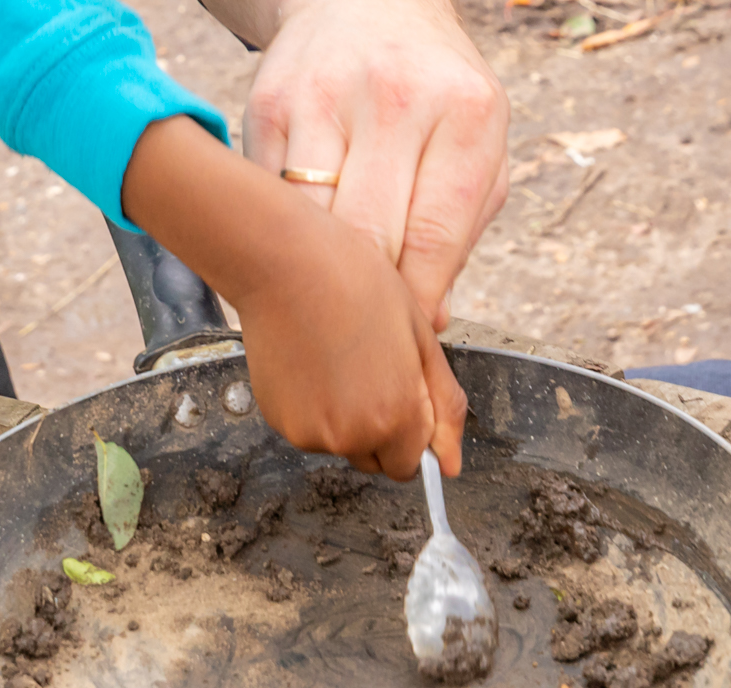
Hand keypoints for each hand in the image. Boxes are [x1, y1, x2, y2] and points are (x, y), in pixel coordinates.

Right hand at [123, 118, 466, 477]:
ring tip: (340, 357)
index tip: (401, 392)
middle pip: (376, 460)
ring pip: (342, 443)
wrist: (285, 263)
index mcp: (396, 417)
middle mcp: (351, 437)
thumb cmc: (355, 283)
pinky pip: (310, 429)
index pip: (412, 463)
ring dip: (346, 418)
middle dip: (381, 430)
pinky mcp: (278, 421)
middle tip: (371, 368)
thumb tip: (452, 466)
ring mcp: (310, 432)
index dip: (412, 428)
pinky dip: (315, 407)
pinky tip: (314, 362)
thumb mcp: (420, 336)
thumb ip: (444, 406)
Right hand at [242, 0, 508, 331]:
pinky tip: (287, 248)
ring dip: (311, 270)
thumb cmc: (432, 85)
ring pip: (308, 221)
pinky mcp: (268, 99)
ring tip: (320, 297)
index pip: (434, 236)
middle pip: (365, 237)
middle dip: (362, 297)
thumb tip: (429, 320)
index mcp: (466, 113)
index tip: (404, 340)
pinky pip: (266, 195)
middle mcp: (396, 97)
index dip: (414, 304)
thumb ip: (460, 227)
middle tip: (359, 328)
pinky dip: (275, 233)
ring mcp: (325, 95)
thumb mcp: (477, 139)